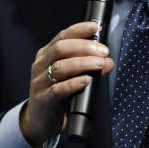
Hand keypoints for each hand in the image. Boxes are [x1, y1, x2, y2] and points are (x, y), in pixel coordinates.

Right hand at [20, 21, 114, 147]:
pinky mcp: (43, 100)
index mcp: (46, 55)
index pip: (62, 36)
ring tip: (100, 64)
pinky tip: (86, 81)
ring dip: (83, 63)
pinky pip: (57, 89)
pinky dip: (74, 84)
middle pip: (61, 49)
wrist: (40, 120)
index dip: (79, 30)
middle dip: (84, 47)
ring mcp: (39, 82)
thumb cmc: (58, 94)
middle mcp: (41, 65)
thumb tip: (108, 61)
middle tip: (103, 51)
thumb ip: (89, 67)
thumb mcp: (72, 77)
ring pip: (60, 67)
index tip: (96, 27)